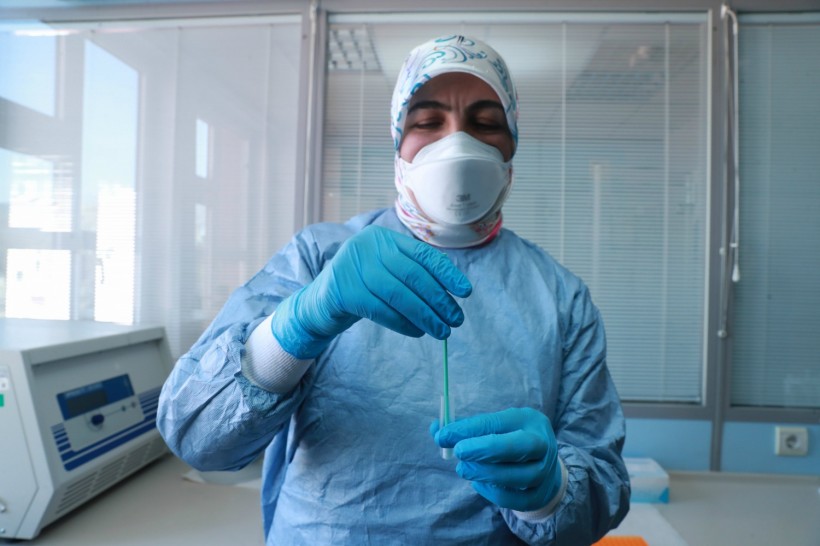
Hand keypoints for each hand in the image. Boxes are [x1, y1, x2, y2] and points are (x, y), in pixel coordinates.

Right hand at [272, 225, 471, 357]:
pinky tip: (417, 332)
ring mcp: (352, 267)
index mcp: (382, 238)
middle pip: (413, 275)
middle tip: (456, 319)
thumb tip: (452, 294)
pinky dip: (403, 323)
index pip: (422, 255)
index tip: (465, 292)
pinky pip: (381, 310)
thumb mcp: (385, 272)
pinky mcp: (344, 292)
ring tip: (442, 331)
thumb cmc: (362, 289)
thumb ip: (411, 275)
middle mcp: (367, 247)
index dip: (447, 274)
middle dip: (439, 299)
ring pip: (399, 294)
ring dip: (425, 316)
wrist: (319, 304)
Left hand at [434, 407, 562, 511]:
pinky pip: (510, 498)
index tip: (443, 435)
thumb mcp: (496, 425)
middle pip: (515, 448)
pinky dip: (489, 491)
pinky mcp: (537, 496)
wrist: (543, 464)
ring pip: (513, 477)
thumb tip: (435, 428)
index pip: (497, 423)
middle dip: (482, 450)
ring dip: (482, 473)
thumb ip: (466, 428)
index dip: (468, 429)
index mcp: (529, 420)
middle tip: (457, 451)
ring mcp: (543, 473)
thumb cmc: (510, 438)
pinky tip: (477, 482)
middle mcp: (542, 445)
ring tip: (463, 469)